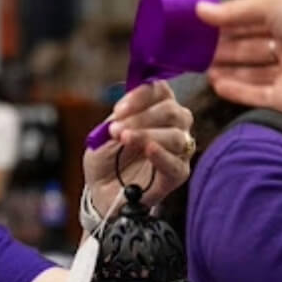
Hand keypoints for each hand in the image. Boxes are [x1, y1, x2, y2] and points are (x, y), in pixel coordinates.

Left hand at [84, 79, 193, 213]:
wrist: (102, 191)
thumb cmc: (107, 158)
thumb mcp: (104, 135)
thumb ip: (117, 121)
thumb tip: (123, 113)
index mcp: (157, 108)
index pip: (160, 90)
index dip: (141, 96)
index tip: (119, 110)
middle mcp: (174, 125)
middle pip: (171, 111)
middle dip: (142, 117)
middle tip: (116, 129)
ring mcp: (178, 150)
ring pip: (175, 136)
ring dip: (147, 134)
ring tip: (124, 139)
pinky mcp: (178, 174)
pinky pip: (176, 163)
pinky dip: (162, 155)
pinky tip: (148, 150)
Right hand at [196, 0, 281, 111]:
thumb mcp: (273, 2)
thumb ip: (235, 9)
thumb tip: (200, 10)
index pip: (252, 20)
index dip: (227, 22)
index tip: (199, 25)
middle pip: (250, 47)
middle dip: (224, 47)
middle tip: (194, 48)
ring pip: (251, 72)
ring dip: (227, 69)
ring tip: (202, 67)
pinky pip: (257, 95)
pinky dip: (237, 90)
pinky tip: (217, 84)